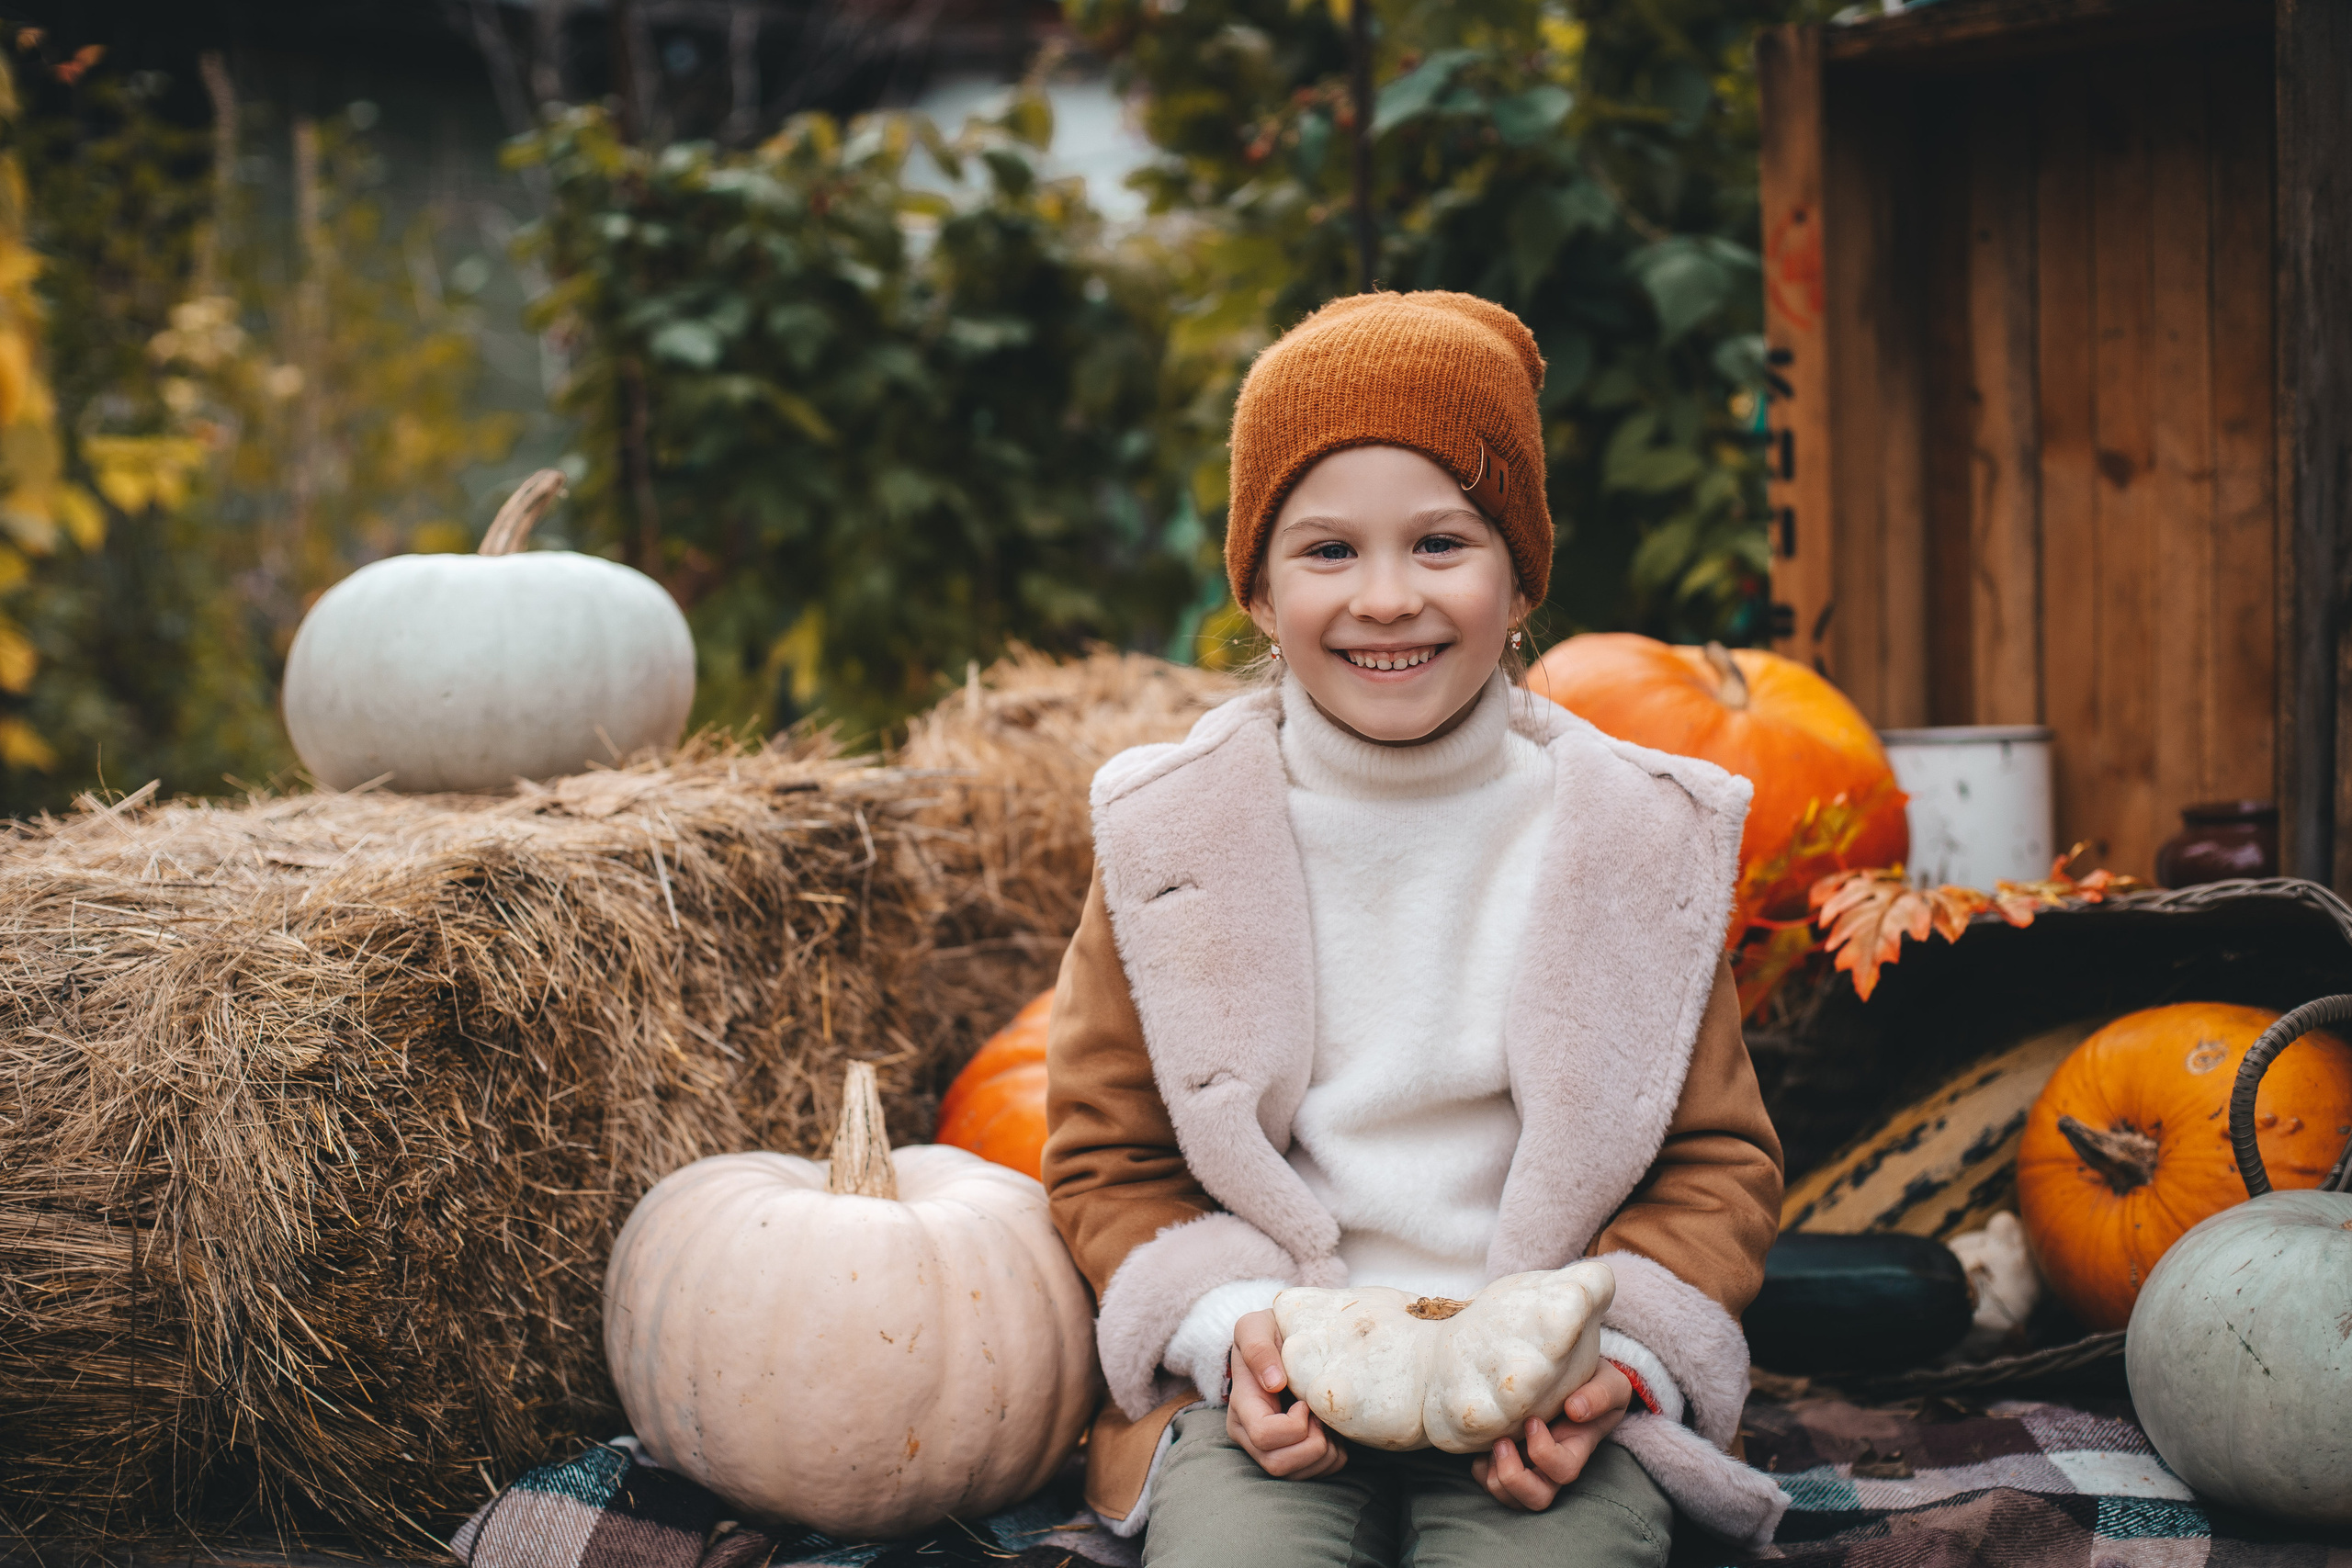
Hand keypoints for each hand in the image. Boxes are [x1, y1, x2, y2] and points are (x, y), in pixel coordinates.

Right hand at [1224, 1307, 1348, 1479]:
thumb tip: (1273, 1382)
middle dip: (1312, 1444)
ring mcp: (1268, 1450)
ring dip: (1325, 1451)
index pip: (1265, 1436)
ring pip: (1297, 1476)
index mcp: (1241, 1407)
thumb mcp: (1255, 1326)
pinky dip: (1333, 1456)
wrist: (1282, 1341)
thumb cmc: (1269, 1332)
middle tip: (1320, 1414)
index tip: (1306, 1399)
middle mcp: (1249, 1435)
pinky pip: (1316, 1475)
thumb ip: (1258, 1348)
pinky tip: (1330, 1429)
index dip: (1294, 1424)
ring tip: (1326, 1419)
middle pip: (1279, 1466)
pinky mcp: (1290, 1456)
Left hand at [1470, 1361, 1631, 1510]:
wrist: (1574, 1373)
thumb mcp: (1609, 1383)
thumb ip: (1600, 1395)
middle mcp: (1553, 1466)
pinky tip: (1481, 1446)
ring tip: (1491, 1442)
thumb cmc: (1595, 1382)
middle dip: (1513, 1477)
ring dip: (1495, 1477)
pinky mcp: (1511, 1460)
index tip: (1532, 1420)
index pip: (1564, 1471)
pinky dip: (1481, 1471)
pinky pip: (1491, 1484)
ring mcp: (1531, 1466)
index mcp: (1577, 1448)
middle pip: (1537, 1498)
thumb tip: (1575, 1410)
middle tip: (1502, 1441)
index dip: (1544, 1452)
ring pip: (1513, 1499)